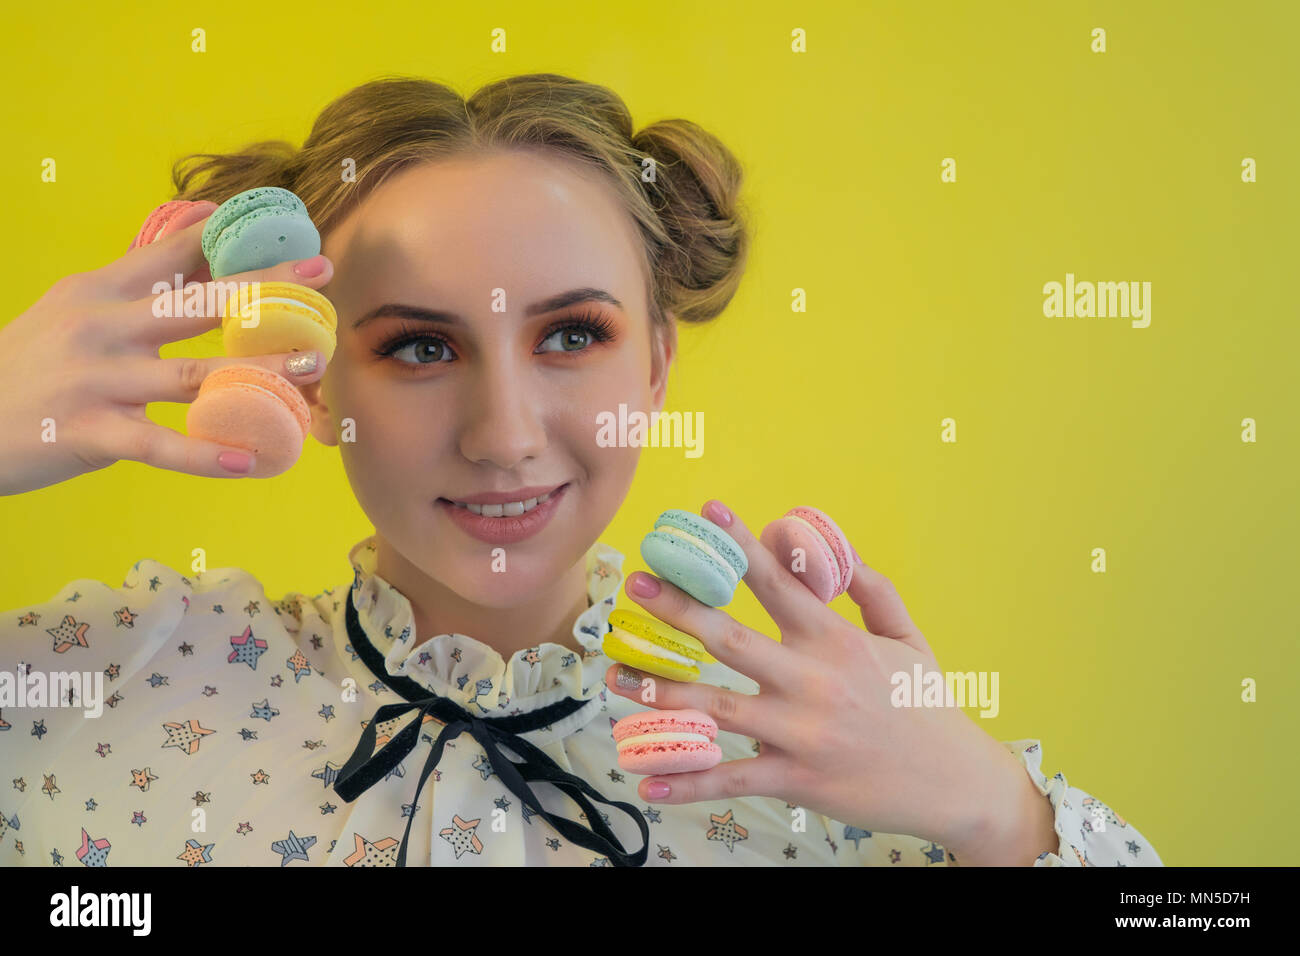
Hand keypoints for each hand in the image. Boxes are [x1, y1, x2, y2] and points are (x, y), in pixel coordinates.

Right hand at [0, 202, 333, 495]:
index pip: (175, 254)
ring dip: (256, 372)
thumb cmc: (31, 364)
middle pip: (197, 304)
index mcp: (100, 290)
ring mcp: (95, 380)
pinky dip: (206, 454)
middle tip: (321, 278)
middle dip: (264, 289)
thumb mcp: (75, 309)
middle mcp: (100, 327)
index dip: (235, 241)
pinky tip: (251, 460)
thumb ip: (137, 285)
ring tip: (309, 370)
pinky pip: (159, 445)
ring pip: (191, 375)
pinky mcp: (88, 432)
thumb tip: (201, 242)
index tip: (291, 231)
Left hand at [604, 499, 1047, 862]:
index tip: (703, 512)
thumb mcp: (907, 636)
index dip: (737, 544)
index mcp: (835, 640)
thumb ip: (870, 589)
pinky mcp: (796, 779)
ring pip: (716, 708)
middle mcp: (812, 682)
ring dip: (660, 691)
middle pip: (729, 638)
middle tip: (636, 586)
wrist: (956, 782)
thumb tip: (834, 548)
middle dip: (677, 609)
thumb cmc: (927, 705)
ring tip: (616, 676)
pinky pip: (731, 779)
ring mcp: (800, 733)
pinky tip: (646, 780)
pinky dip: (687, 782)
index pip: (776, 582)